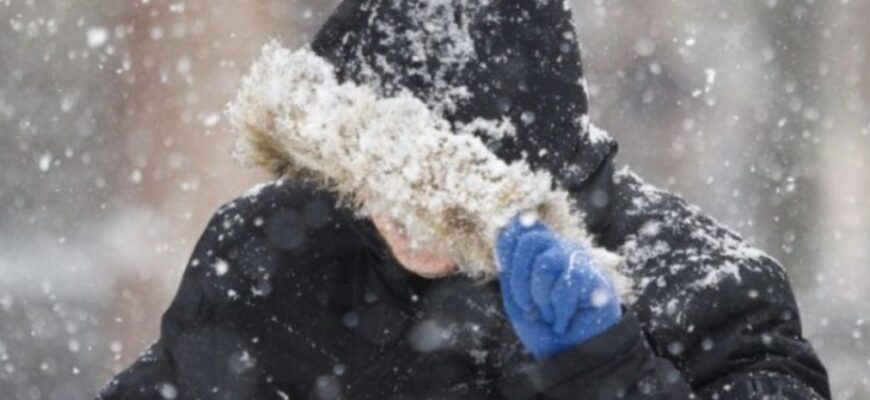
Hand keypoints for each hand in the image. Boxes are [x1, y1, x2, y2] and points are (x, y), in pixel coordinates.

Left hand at [495, 215, 621, 359]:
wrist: (570, 356)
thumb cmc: (542, 327)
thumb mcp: (515, 296)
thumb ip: (509, 265)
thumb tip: (503, 228)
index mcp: (541, 250)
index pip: (522, 227)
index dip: (507, 248)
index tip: (506, 274)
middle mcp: (561, 249)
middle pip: (530, 240)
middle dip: (519, 279)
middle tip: (527, 306)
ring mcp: (580, 261)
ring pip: (545, 263)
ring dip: (540, 299)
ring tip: (548, 315)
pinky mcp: (595, 278)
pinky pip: (565, 287)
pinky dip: (558, 312)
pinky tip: (563, 323)